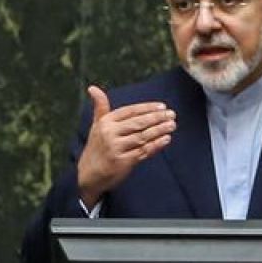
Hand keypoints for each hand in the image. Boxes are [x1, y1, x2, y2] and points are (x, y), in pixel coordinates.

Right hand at [77, 85, 176, 207]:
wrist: (89, 175)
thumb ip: (100, 107)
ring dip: (159, 130)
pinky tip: (166, 139)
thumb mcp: (96, 126)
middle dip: (157, 118)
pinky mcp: (123, 162)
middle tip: (171, 114)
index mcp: (105, 122)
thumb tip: (93, 88)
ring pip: (142, 137)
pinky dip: (156, 145)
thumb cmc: (96, 148)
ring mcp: (116, 148)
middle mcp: (110, 134)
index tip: (162, 106)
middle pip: (138, 123)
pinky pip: (143, 151)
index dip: (147, 108)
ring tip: (172, 125)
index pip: (130, 111)